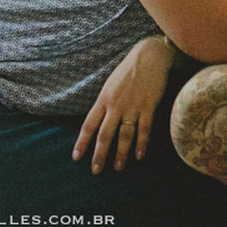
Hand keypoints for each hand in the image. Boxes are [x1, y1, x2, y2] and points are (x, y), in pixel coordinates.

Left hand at [72, 35, 173, 172]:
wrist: (150, 56)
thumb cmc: (129, 69)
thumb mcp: (110, 84)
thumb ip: (105, 102)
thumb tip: (99, 119)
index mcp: (103, 99)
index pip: (89, 125)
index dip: (82, 142)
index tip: (76, 157)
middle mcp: (116, 105)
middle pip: (105, 135)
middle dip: (99, 154)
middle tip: (96, 171)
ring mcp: (132, 106)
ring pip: (124, 135)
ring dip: (120, 153)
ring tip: (118, 168)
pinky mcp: (148, 106)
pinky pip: (144, 128)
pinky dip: (142, 143)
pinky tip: (139, 155)